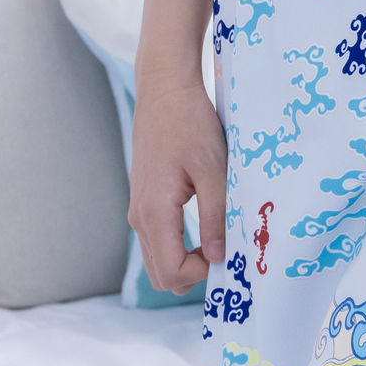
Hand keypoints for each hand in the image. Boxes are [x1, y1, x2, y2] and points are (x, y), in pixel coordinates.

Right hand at [129, 61, 226, 295]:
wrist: (164, 89)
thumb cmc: (190, 123)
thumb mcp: (213, 168)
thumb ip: (216, 215)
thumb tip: (219, 257)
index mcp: (154, 212)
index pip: (171, 272)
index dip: (201, 272)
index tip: (226, 251)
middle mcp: (139, 217)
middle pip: (161, 275)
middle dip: (193, 273)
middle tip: (224, 249)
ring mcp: (139, 210)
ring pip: (158, 260)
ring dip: (187, 259)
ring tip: (219, 236)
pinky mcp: (145, 200)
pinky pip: (159, 240)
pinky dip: (180, 245)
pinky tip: (206, 224)